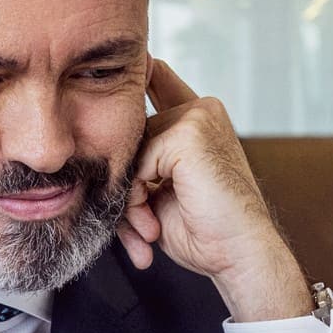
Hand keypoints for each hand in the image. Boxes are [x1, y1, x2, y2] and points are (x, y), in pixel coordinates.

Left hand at [122, 60, 309, 323]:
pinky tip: (153, 222)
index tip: (101, 95)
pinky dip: (134, 197)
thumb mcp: (161, 190)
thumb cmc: (203, 230)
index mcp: (199, 118)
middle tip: (139, 224)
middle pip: (130, 130)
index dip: (128, 88)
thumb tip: (95, 152)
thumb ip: (139, 163)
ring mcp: (197, 117)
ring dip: (128, 196)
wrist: (238, 254)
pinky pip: (136, 162)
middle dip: (125, 181)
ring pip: (131, 149)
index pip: (155, 79)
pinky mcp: (188, 133)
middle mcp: (200, 110)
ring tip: (148, 228)